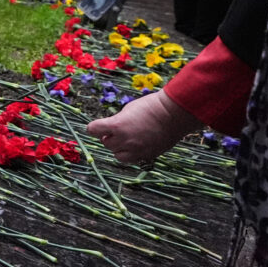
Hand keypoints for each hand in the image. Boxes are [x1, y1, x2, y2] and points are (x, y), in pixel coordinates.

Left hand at [86, 90, 201, 164]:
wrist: (174, 114)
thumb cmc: (151, 106)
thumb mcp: (128, 109)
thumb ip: (117, 121)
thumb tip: (111, 129)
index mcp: (117, 125)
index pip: (93, 130)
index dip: (94, 128)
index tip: (97, 127)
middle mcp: (125, 140)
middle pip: (106, 143)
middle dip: (109, 137)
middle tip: (116, 131)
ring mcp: (136, 150)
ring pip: (117, 155)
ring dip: (118, 148)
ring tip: (127, 139)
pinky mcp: (147, 156)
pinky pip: (131, 160)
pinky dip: (130, 154)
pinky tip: (136, 145)